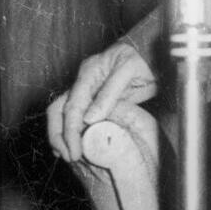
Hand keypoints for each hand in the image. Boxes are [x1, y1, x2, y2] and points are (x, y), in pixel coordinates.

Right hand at [46, 40, 158, 165]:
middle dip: (58, 135)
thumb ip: (109, 93)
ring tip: (68, 155)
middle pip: (58, 110)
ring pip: (64, 115)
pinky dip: (74, 133)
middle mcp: (83, 83)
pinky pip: (78, 118)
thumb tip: (89, 119)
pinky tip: (75, 146)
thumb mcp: (128, 71)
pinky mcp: (95, 100)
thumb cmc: (142, 58)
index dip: (70, 131)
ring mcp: (88, 91)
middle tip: (69, 156)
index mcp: (88, 73)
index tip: (74, 151)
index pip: (71, 107)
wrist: (152, 53)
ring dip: (63, 136)